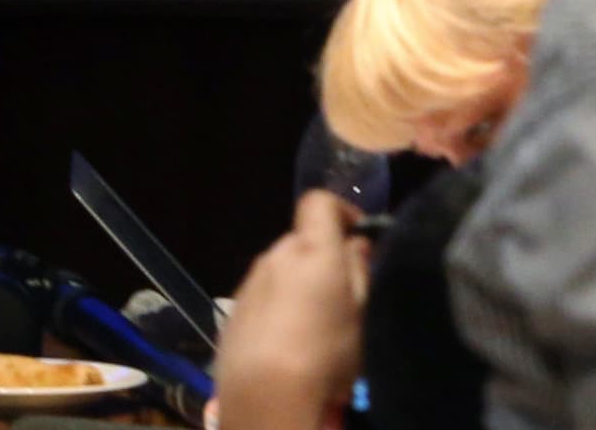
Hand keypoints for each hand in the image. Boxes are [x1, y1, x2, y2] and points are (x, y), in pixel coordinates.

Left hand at [210, 191, 367, 429]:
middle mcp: (275, 256)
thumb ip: (360, 270)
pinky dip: (278, 307)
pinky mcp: (233, 313)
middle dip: (322, 257)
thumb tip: (356, 243)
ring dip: (299, 284)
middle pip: (301, 240)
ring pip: (281, 270)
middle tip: (343, 292)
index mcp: (311, 248)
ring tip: (315, 324)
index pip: (319, 201)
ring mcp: (249, 284)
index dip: (341, 211)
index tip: (358, 236)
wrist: (264, 395)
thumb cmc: (325, 352)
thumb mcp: (362, 313)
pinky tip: (288, 342)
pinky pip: (263, 297)